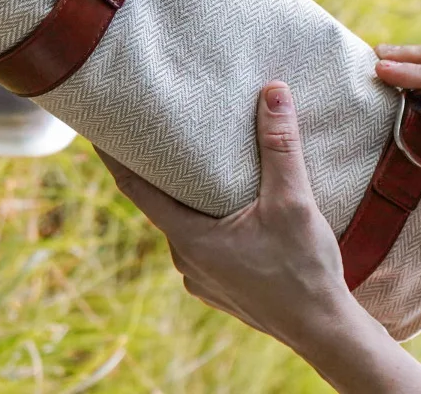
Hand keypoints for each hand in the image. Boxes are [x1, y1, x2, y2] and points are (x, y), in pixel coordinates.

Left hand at [97, 81, 350, 346]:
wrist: (322, 329)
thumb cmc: (304, 269)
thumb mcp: (293, 201)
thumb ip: (280, 146)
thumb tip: (273, 91)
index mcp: (189, 237)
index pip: (134, 187)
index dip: (113, 156)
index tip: (97, 129)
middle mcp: (185, 259)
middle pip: (160, 203)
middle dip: (159, 169)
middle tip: (158, 131)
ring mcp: (200, 277)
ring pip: (184, 224)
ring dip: (188, 196)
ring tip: (199, 163)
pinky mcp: (219, 286)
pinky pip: (203, 244)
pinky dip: (207, 219)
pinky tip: (231, 207)